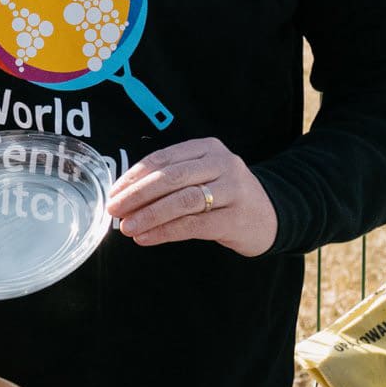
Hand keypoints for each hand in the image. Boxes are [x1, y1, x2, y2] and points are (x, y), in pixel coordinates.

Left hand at [107, 138, 277, 256]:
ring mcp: (233, 190)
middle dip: (137, 195)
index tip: (114, 192)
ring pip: (183, 200)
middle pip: (171, 177)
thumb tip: (125, 197)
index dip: (134, 176)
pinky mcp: (236, 218)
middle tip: (114, 210)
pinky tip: (147, 238)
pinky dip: (166, 231)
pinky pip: (194, 225)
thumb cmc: (225, 196)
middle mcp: (223, 164)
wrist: (271, 215)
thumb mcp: (203, 176)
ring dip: (150, 215)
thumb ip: (171, 181)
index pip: (163, 159)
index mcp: (208, 148)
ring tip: (127, 228)